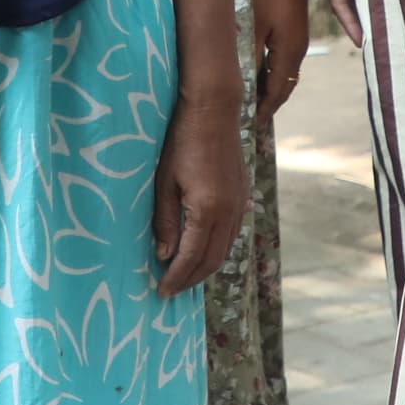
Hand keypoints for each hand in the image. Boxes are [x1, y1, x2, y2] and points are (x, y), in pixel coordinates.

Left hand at [152, 92, 250, 292]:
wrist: (213, 112)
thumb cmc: (181, 143)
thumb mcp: (164, 182)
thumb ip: (165, 221)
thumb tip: (164, 256)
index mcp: (207, 210)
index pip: (192, 258)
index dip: (176, 278)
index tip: (161, 292)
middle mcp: (229, 212)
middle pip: (212, 260)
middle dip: (190, 280)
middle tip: (171, 291)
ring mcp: (240, 205)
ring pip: (225, 250)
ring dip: (205, 268)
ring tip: (184, 277)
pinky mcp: (243, 196)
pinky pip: (232, 234)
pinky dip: (217, 250)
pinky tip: (203, 251)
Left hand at [254, 0, 310, 114]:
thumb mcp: (253, 26)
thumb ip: (249, 55)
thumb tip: (242, 82)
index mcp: (289, 53)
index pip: (277, 92)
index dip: (263, 110)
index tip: (250, 124)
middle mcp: (298, 51)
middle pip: (284, 88)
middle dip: (268, 105)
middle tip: (250, 119)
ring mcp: (299, 42)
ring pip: (285, 77)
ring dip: (270, 91)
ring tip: (253, 102)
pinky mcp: (295, 32)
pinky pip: (285, 64)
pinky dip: (273, 76)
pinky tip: (259, 74)